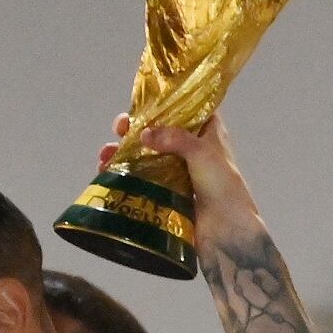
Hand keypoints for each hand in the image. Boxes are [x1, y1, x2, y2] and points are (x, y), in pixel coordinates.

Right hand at [98, 112, 261, 260]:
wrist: (227, 230)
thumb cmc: (223, 186)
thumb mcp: (202, 153)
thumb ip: (175, 138)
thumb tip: (144, 134)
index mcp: (207, 130)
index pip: (183, 106)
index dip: (160, 102)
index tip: (138, 104)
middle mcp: (192, 147)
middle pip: (158, 129)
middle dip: (135, 128)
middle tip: (119, 129)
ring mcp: (178, 169)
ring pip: (146, 153)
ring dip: (124, 152)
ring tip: (106, 155)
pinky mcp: (167, 190)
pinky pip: (143, 176)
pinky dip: (125, 173)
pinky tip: (107, 173)